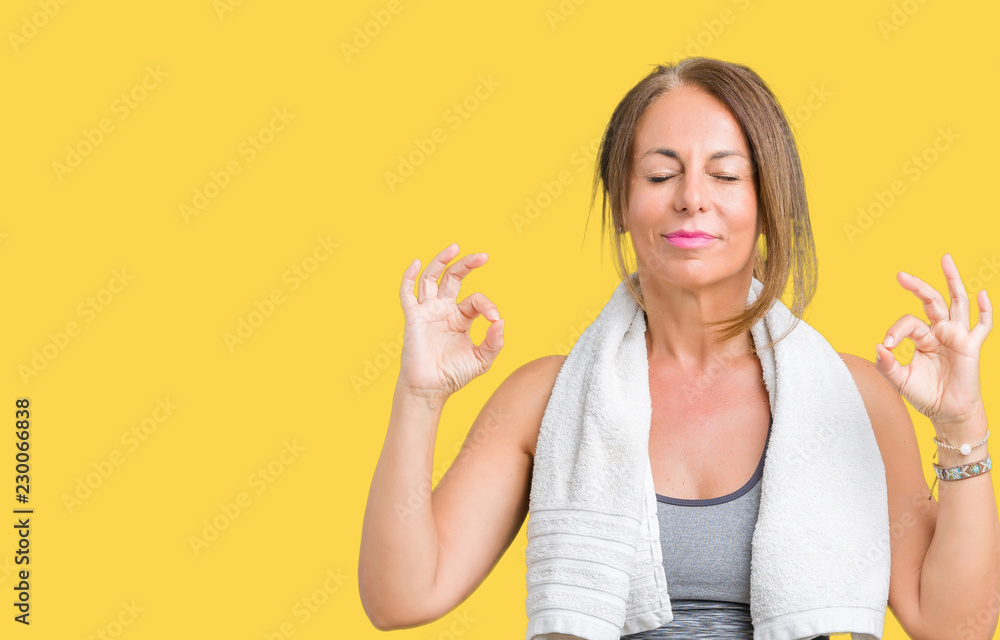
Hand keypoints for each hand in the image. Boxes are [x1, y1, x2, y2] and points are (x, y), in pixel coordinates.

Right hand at [397, 242, 503, 402]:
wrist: (430, 390)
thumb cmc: (454, 375)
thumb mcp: (482, 360)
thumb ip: (494, 342)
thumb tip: (500, 321)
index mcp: (461, 318)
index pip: (476, 300)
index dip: (487, 305)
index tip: (493, 319)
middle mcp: (444, 310)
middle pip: (454, 278)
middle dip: (467, 265)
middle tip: (483, 256)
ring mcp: (428, 312)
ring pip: (432, 278)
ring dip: (441, 261)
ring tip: (455, 247)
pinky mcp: (413, 317)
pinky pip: (407, 294)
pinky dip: (409, 277)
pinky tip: (417, 263)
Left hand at [875, 253, 991, 431]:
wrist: (948, 413)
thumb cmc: (925, 395)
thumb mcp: (900, 380)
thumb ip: (887, 365)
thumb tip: (879, 347)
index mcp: (923, 338)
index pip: (908, 322)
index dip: (896, 330)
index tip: (888, 346)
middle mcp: (940, 332)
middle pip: (931, 302)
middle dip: (917, 287)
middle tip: (900, 275)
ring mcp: (957, 336)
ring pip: (957, 303)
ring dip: (952, 281)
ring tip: (945, 259)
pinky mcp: (972, 346)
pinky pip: (982, 326)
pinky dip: (984, 310)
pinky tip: (981, 294)